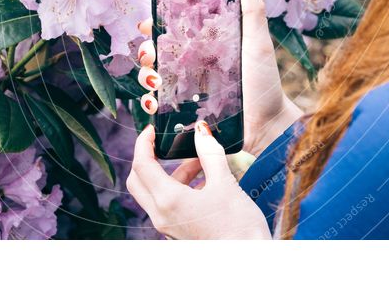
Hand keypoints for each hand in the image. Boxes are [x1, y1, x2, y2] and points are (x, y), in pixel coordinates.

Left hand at [127, 122, 270, 238]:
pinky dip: (178, 187)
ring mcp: (168, 226)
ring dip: (171, 172)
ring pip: (154, 192)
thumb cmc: (239, 225)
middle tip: (163, 143)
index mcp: (168, 201)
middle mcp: (162, 215)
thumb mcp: (225, 183)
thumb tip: (200, 130)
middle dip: (148, 158)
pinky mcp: (178, 231)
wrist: (250, 258)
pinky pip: (167, 203)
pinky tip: (204, 180)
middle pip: (138, 180)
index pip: (141, 165)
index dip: (144, 143)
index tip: (152, 129)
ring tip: (200, 161)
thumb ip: (209, 153)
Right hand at [135, 0, 301, 155]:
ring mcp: (185, 88)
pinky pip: (158, 105)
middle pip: (156, 51)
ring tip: (155, 78)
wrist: (267, 124)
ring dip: (145, 74)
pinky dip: (149, 102)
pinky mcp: (183, 112)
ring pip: (152, 76)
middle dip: (146, 48)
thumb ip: (252, 10)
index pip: (173, 28)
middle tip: (152, 52)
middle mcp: (191, 63)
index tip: (150, 22)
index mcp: (205, 43)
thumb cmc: (264, 82)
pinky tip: (154, 101)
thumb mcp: (257, 43)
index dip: (157, 22)